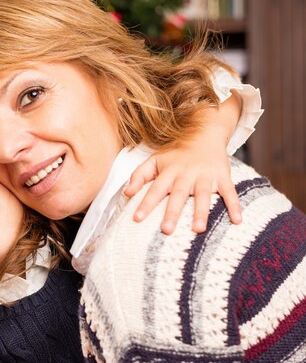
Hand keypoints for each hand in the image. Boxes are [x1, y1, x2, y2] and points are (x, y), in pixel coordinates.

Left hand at [125, 140, 241, 234]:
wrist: (204, 132)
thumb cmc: (176, 153)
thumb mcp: (155, 160)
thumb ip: (139, 176)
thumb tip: (126, 194)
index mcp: (169, 172)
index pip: (155, 189)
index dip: (146, 203)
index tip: (137, 218)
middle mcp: (186, 174)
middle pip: (178, 194)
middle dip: (172, 212)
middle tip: (166, 230)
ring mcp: (206, 175)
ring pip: (203, 195)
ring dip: (201, 212)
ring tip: (197, 229)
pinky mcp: (223, 176)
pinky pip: (230, 192)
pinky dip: (234, 205)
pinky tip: (237, 221)